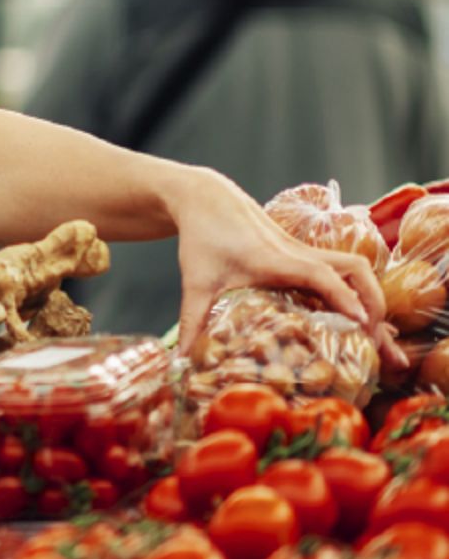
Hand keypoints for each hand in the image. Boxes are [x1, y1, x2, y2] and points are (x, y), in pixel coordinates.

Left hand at [168, 166, 398, 365]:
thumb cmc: (202, 235)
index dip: (344, 298)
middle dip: (373, 300)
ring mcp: (303, 251)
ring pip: (353, 265)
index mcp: (275, 259)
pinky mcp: (302, 252)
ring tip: (372, 330)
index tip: (363, 324)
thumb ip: (192, 320)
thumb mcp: (196, 281)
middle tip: (376, 337)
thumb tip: (182, 361)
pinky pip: (340, 268)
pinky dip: (353, 289)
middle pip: (354, 268)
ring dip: (369, 293)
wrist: (206, 198)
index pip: (321, 275)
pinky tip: (350, 315)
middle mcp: (297, 253)